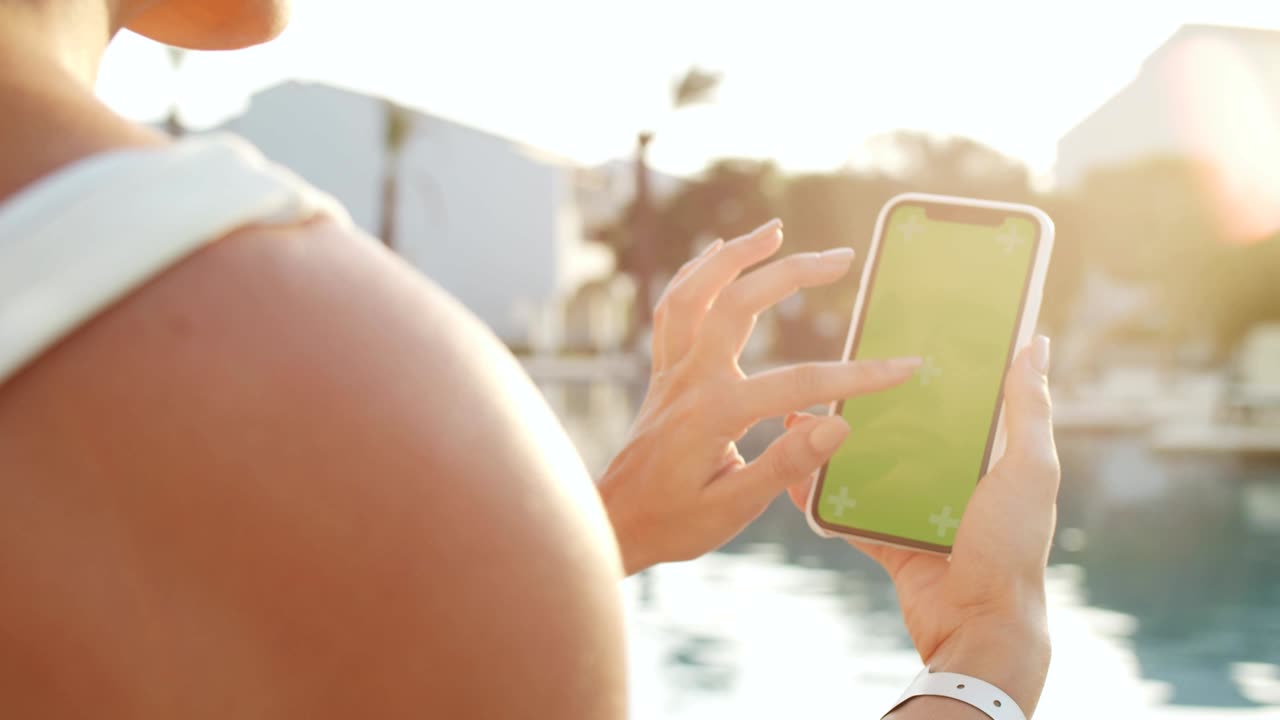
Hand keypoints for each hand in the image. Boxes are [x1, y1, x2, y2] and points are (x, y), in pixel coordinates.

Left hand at [598, 219, 921, 574]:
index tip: (904, 367)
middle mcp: (689, 380)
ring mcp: (671, 371)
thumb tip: (840, 427)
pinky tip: (718, 253)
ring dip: (735, 255)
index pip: (798, 386)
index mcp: (714, 415)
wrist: (616, 524)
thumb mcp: (733, 509)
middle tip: (842, 257)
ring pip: (695, 293)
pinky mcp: (662, 372)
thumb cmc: (674, 522)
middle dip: (793, 274)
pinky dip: (695, 274)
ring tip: (774, 230)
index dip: (857, 376)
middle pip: (739, 306)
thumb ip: (785, 466)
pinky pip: (673, 308)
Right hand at [787, 337, 1058, 715]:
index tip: (898, 328)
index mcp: (987, 455)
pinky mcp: (887, 538)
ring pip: (869, 465)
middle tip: (833, 368)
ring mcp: (915, 508)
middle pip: (903, 428)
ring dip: (836, 443)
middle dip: (868, 401)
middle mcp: (951, 477)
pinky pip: (848, 511)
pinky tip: (795, 470)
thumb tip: (1036, 342)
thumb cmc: (1012, 546)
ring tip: (799, 414)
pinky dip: (821, 495)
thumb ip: (1028, 410)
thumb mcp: (1029, 469)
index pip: (957, 399)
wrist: (977, 627)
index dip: (932, 368)